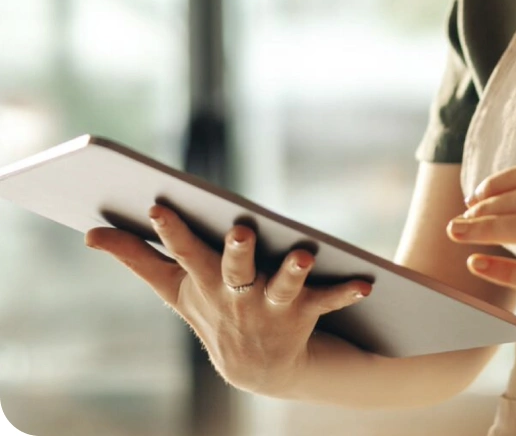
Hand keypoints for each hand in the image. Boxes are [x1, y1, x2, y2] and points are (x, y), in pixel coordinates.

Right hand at [85, 205, 371, 395]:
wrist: (260, 369)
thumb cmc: (214, 310)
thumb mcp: (175, 288)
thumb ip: (136, 258)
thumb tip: (90, 233)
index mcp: (204, 282)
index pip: (183, 252)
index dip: (172, 230)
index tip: (160, 205)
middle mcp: (236, 295)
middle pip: (233, 268)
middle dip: (236, 251)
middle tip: (241, 230)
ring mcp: (270, 307)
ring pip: (283, 286)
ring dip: (293, 271)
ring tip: (304, 254)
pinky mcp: (304, 314)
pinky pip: (328, 300)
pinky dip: (347, 291)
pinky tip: (367, 282)